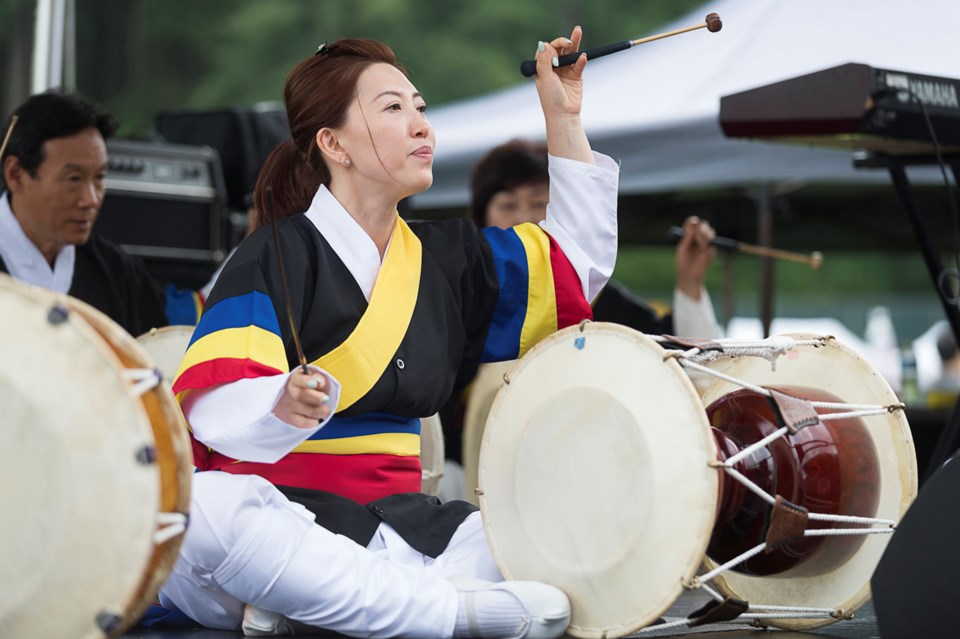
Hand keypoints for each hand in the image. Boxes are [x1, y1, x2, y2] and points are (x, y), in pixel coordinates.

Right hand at [273, 368, 331, 428]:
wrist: (295, 398)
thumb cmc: (310, 387)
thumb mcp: (314, 378)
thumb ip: (318, 377)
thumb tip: (319, 383)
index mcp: (296, 379)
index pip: (298, 380)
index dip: (306, 382)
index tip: (316, 384)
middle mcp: (290, 392)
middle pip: (301, 395)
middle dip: (316, 398)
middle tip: (326, 399)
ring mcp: (289, 406)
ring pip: (306, 410)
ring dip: (319, 411)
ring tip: (326, 409)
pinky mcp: (291, 418)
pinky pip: (302, 423)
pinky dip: (312, 422)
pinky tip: (318, 419)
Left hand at [533, 26, 592, 163]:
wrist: (564, 114)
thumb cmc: (550, 98)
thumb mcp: (545, 78)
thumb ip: (544, 61)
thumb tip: (542, 43)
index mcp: (542, 67)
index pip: (546, 50)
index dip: (550, 48)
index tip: (553, 56)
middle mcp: (554, 67)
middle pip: (559, 48)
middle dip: (563, 42)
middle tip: (568, 42)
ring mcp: (566, 70)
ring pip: (570, 52)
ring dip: (574, 42)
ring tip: (578, 31)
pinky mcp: (576, 75)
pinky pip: (579, 63)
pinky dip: (581, 60)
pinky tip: (582, 57)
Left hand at [675, 216, 715, 300]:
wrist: (689, 275)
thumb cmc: (682, 262)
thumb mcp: (683, 248)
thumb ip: (688, 237)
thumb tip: (694, 225)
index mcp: (688, 236)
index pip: (692, 224)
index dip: (693, 221)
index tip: (693, 221)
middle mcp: (697, 238)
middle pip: (704, 225)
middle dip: (702, 227)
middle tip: (697, 232)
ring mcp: (705, 244)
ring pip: (710, 232)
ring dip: (705, 234)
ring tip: (699, 241)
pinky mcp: (710, 250)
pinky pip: (712, 242)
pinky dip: (707, 242)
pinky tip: (702, 248)